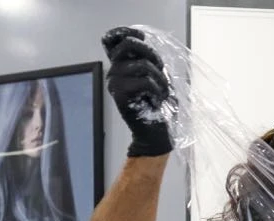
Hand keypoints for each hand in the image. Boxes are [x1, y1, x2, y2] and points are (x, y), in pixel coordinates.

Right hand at [102, 27, 172, 156]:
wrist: (156, 134)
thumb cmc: (160, 108)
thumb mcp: (158, 78)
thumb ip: (151, 62)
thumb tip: (147, 47)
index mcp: (121, 66)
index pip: (111, 40)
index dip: (126, 32)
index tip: (142, 36)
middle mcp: (114, 72)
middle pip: (128, 45)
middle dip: (151, 54)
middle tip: (160, 70)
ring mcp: (115, 83)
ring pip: (142, 65)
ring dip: (160, 79)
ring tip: (162, 92)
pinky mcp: (120, 96)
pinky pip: (145, 82)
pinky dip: (158, 90)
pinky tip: (157, 100)